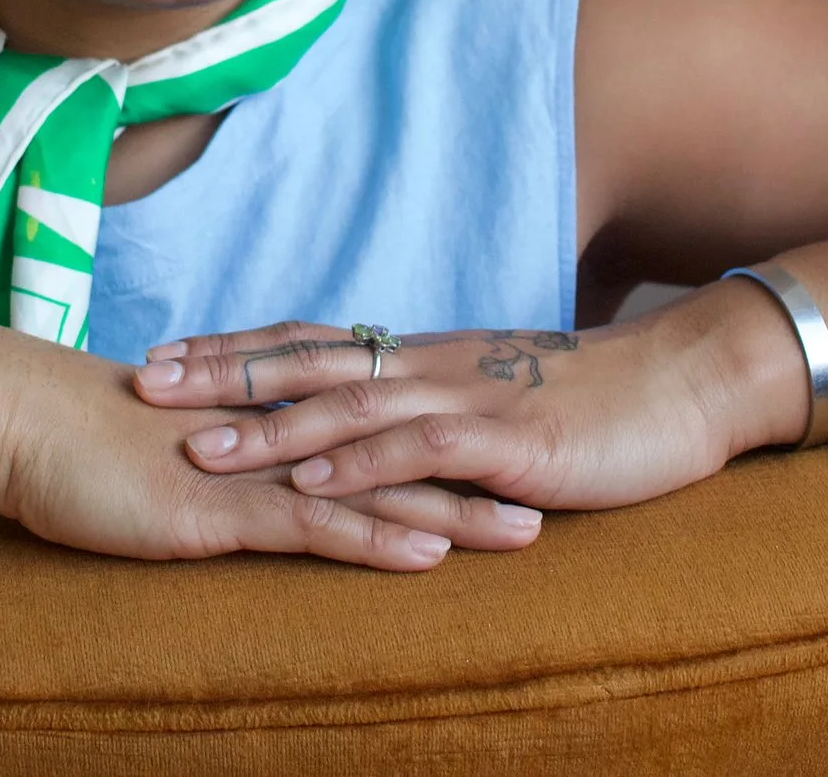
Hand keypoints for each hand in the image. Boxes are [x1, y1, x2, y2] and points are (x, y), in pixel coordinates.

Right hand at [0, 325, 543, 571]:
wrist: (6, 415)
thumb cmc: (69, 435)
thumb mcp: (160, 448)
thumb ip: (211, 456)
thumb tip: (240, 472)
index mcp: (266, 416)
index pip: (374, 425)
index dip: (445, 436)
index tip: (512, 448)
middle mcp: (273, 434)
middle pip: (398, 451)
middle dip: (479, 472)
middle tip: (560, 485)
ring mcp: (250, 469)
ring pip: (374, 490)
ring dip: (454, 512)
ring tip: (529, 531)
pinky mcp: (218, 509)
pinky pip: (312, 527)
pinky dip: (375, 541)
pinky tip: (429, 556)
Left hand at [128, 281, 806, 510]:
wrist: (686, 384)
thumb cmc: (592, 400)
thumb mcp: (492, 401)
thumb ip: (431, 412)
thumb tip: (371, 426)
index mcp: (420, 357)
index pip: (307, 343)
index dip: (232, 347)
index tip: (161, 354)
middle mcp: (428, 367)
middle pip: (304, 361)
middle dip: (219, 372)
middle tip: (141, 381)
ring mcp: (464, 400)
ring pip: (348, 407)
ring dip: (270, 427)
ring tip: (200, 446)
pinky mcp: (505, 441)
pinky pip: (420, 452)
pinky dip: (362, 467)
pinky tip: (314, 485)